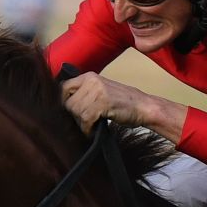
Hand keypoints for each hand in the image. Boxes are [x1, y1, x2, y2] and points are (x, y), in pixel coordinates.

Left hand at [61, 76, 184, 141]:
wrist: (144, 107)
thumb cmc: (122, 104)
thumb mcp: (100, 92)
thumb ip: (84, 95)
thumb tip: (62, 107)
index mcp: (89, 76)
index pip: (63, 88)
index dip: (62, 103)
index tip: (69, 114)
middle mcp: (91, 80)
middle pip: (68, 103)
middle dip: (75, 116)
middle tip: (86, 122)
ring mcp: (97, 90)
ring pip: (76, 111)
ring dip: (82, 124)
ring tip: (92, 126)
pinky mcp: (103, 102)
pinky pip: (86, 119)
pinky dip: (88, 129)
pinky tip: (95, 129)